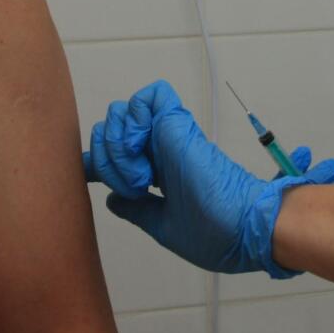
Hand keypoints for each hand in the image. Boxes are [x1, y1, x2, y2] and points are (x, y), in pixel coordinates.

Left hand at [81, 80, 333, 277]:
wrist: (243, 228)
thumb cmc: (216, 233)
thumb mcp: (164, 226)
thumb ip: (138, 211)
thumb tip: (113, 200)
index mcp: (159, 173)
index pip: (116, 153)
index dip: (97, 159)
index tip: (89, 174)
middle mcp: (160, 150)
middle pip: (109, 132)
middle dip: (107, 160)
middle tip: (136, 188)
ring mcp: (168, 134)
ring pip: (121, 113)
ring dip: (118, 146)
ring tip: (143, 176)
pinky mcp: (177, 123)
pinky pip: (145, 99)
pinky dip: (133, 120)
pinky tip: (141, 149)